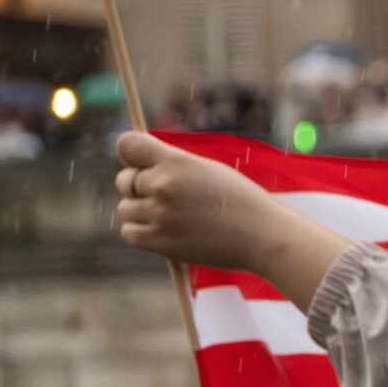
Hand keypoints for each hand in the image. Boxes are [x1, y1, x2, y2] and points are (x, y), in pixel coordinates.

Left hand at [116, 131, 352, 306]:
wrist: (263, 235)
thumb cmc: (240, 201)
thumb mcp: (208, 170)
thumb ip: (173, 165)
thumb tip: (138, 166)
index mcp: (177, 162)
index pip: (128, 145)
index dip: (131, 154)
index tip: (142, 164)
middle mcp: (164, 185)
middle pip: (124, 180)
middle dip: (138, 187)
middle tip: (166, 197)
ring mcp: (160, 214)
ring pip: (126, 208)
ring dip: (141, 212)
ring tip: (169, 217)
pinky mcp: (160, 241)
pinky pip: (129, 232)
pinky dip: (140, 232)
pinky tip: (163, 231)